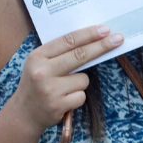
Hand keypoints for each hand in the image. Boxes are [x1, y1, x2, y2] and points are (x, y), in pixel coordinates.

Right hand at [9, 24, 124, 131]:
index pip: (67, 41)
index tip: (105, 29)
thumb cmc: (37, 83)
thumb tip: (93, 40)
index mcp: (37, 56)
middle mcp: (41, 71)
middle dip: (102, 46)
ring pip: (84, 79)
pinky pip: (82, 95)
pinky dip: (77, 97)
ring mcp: (50, 89)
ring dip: (80, 83)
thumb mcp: (40, 64)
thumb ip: (60, 53)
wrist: (24, 113)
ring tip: (64, 89)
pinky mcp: (58, 105)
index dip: (89, 34)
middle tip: (118, 38)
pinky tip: (64, 100)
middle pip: (80, 55)